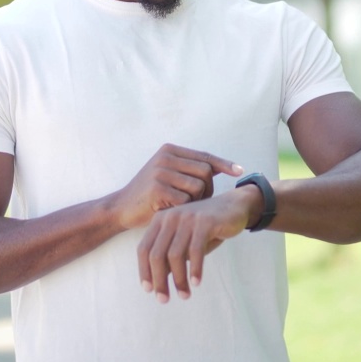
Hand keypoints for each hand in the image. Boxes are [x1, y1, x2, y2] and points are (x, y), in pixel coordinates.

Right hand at [108, 143, 242, 230]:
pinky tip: (172, 211)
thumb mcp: (169, 175)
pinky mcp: (157, 188)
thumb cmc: (150, 194)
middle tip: (198, 202)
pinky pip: (186, 200)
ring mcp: (160, 171)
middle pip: (206, 171)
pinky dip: (183, 209)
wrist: (121, 208)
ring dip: (196, 201)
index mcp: (170, 150)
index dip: (224, 164)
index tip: (239, 170)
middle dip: (208, 189)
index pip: (205, 156)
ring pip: (198, 187)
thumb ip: (190, 169)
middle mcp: (166, 156)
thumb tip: (221, 167)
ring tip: (183, 207)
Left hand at [136, 185, 261, 302]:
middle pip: (157, 254)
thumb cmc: (206, 229)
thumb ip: (170, 256)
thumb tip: (157, 282)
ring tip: (184, 295)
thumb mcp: (184, 241)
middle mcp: (170, 217)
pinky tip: (196, 282)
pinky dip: (195, 269)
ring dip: (179, 279)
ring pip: (175, 255)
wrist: (234, 207)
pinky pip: (195, 250)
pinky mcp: (204, 222)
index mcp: (160, 220)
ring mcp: (187, 218)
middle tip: (164, 300)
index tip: (148, 290)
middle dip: (159, 280)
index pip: (144, 249)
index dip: (144, 271)